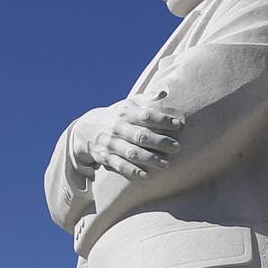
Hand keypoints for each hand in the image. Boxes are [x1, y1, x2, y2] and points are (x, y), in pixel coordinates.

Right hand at [68, 98, 183, 181]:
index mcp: (125, 113)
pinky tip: (146, 176)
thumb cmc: (118, 117)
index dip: (163, 120)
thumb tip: (165, 91)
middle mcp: (118, 128)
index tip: (180, 125)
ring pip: (131, 152)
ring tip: (165, 164)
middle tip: (177, 147)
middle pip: (141, 136)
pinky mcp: (105, 157)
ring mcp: (111, 143)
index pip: (146, 116)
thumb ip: (147, 99)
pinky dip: (132, 171)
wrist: (86, 130)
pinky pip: (119, 165)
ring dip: (149, 159)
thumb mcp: (129, 105)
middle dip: (160, 142)